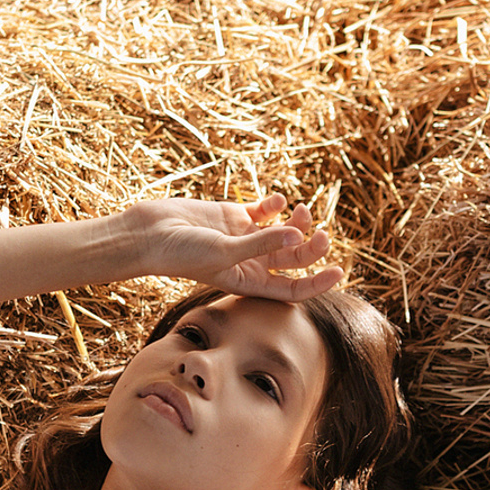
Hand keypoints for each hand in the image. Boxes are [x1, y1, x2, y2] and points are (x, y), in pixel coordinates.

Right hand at [122, 194, 343, 301]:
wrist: (150, 234)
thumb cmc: (182, 253)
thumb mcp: (224, 252)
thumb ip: (261, 243)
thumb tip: (297, 235)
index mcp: (250, 283)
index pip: (293, 289)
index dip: (318, 283)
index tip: (339, 271)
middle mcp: (251, 263)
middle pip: (293, 258)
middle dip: (312, 247)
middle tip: (322, 233)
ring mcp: (244, 238)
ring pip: (283, 232)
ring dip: (297, 222)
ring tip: (301, 210)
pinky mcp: (234, 216)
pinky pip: (265, 211)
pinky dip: (276, 205)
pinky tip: (278, 200)